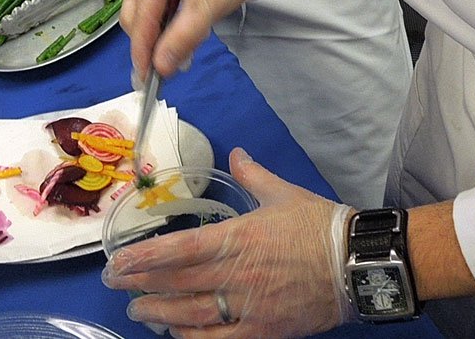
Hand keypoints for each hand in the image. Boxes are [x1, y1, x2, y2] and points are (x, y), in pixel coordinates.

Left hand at [103, 148, 353, 337]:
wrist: (359, 262)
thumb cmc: (319, 225)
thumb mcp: (282, 192)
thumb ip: (251, 174)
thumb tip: (236, 154)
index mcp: (237, 237)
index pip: (178, 250)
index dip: (144, 258)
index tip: (117, 261)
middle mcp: (237, 275)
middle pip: (177, 285)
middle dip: (140, 286)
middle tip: (115, 284)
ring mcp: (250, 306)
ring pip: (192, 316)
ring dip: (159, 314)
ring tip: (138, 311)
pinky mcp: (265, 330)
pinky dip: (194, 338)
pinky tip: (176, 334)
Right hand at [119, 0, 276, 81]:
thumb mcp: (208, 6)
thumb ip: (182, 38)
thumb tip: (161, 65)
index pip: (140, 18)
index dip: (142, 50)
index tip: (146, 78)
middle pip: (137, 19)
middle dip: (151, 45)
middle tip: (166, 70)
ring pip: (147, 19)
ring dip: (161, 39)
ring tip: (182, 54)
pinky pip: (159, 14)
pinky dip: (169, 30)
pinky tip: (185, 39)